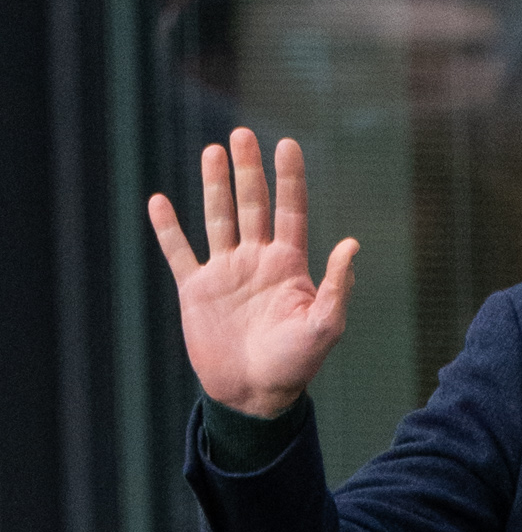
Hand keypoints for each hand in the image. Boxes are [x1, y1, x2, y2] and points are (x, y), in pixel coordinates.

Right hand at [148, 129, 357, 418]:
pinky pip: (179, 251)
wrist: (254, 396)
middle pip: (252, 205)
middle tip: (242, 135)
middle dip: (249, 171)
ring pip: (218, 218)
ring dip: (215, 186)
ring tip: (213, 151)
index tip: (287, 144)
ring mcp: (225, 272)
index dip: (289, 179)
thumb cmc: (295, 365)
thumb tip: (352, 243)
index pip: (290, 212)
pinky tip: (160, 201)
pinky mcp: (196, 289)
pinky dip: (168, 228)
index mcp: (289, 266)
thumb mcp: (324, 327)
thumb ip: (337, 286)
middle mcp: (256, 261)